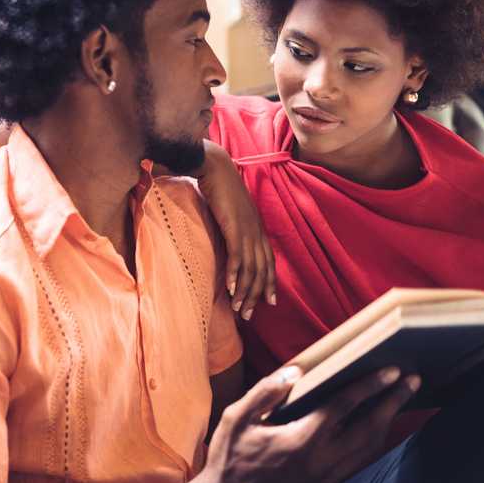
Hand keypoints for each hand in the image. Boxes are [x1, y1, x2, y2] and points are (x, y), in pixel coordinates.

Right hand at [195, 141, 274, 319]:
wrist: (214, 166)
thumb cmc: (218, 186)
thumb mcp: (230, 210)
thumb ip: (231, 224)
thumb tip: (225, 235)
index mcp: (257, 228)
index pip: (268, 262)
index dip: (269, 283)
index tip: (269, 302)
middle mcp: (256, 232)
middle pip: (261, 271)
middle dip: (256, 295)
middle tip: (249, 315)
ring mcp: (247, 230)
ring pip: (250, 269)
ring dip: (245, 292)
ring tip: (239, 310)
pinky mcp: (234, 228)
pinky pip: (237, 257)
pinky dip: (236, 275)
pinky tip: (231, 290)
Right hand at [197, 365, 419, 482]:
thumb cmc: (229, 458)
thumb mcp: (236, 418)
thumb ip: (265, 392)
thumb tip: (294, 372)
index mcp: (301, 439)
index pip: (344, 406)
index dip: (370, 386)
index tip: (391, 371)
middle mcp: (321, 461)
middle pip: (369, 428)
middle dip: (392, 403)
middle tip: (412, 382)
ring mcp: (326, 480)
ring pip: (368, 449)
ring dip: (386, 423)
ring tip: (399, 402)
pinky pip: (356, 463)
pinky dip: (370, 443)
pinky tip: (373, 430)